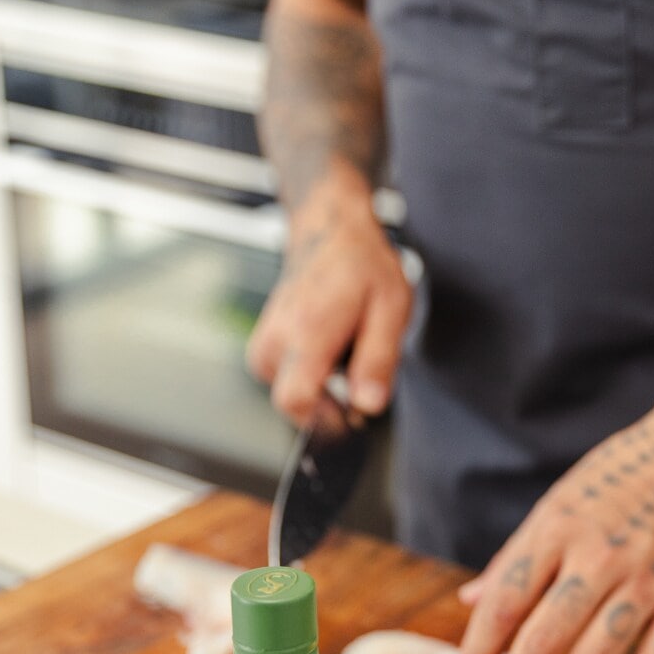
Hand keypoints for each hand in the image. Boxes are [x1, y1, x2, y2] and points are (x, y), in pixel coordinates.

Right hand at [247, 167, 413, 424]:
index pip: (294, 401)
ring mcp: (263, 342)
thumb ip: (378, 360)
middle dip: (330, 400)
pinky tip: (329, 343)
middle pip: (295, 404)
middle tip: (358, 363)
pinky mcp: (262, 347)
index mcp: (307, 331)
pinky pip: (287, 379)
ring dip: (323, 384)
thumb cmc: (362, 265)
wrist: (328, 231)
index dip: (324, 422)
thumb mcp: (391, 308)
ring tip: (345, 345)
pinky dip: (312, 372)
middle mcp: (275, 339)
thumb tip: (367, 406)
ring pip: (292, 393)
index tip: (351, 418)